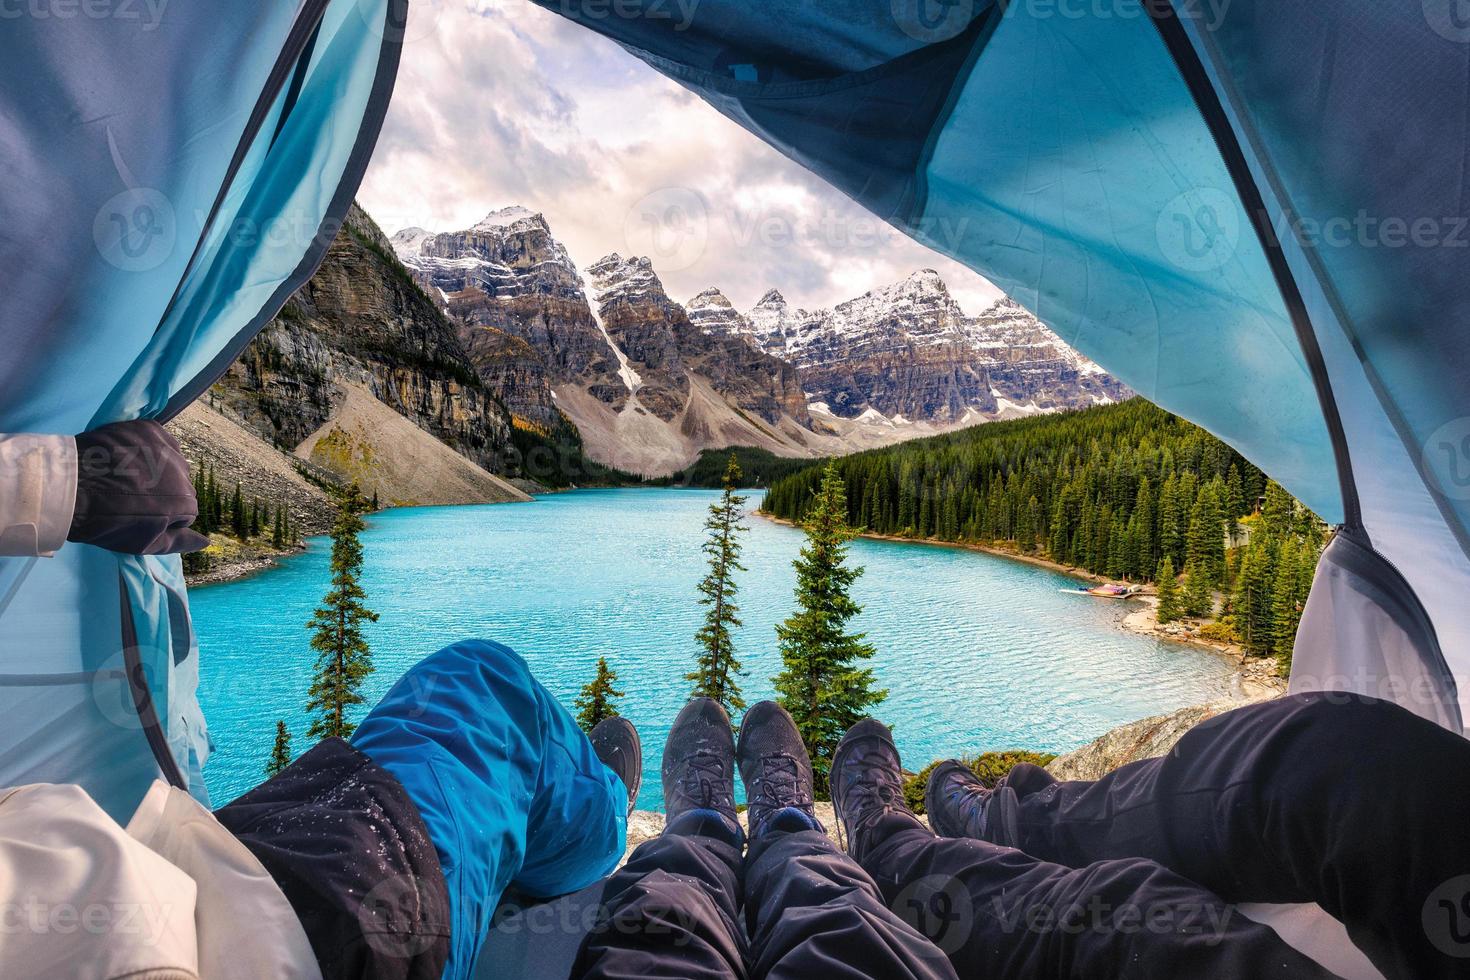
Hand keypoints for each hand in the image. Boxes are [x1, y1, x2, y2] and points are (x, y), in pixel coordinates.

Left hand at [69, 420, 209, 554]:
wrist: (69, 489)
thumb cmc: (106, 523)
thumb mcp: (144, 544)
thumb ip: (180, 542)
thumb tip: (207, 541)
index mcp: (185, 501)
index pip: (185, 510)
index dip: (162, 515)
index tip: (139, 516)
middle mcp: (182, 470)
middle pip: (179, 483)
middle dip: (163, 490)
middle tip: (132, 496)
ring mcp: (164, 446)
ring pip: (170, 459)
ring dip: (157, 467)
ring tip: (128, 474)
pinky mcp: (147, 428)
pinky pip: (157, 438)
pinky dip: (147, 446)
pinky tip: (128, 455)